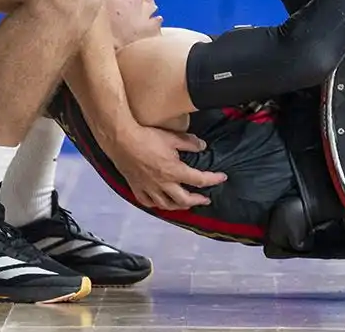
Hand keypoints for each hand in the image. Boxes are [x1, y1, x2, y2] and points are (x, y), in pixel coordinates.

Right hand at [108, 123, 227, 209]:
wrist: (122, 140)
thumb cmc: (147, 137)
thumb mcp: (173, 137)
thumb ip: (190, 143)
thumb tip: (203, 146)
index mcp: (174, 171)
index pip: (199, 180)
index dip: (213, 179)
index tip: (222, 178)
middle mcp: (163, 184)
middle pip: (184, 200)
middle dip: (197, 200)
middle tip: (205, 199)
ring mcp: (149, 188)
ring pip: (166, 205)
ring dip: (179, 206)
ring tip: (186, 204)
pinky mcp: (136, 187)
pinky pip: (147, 202)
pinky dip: (156, 205)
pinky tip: (160, 202)